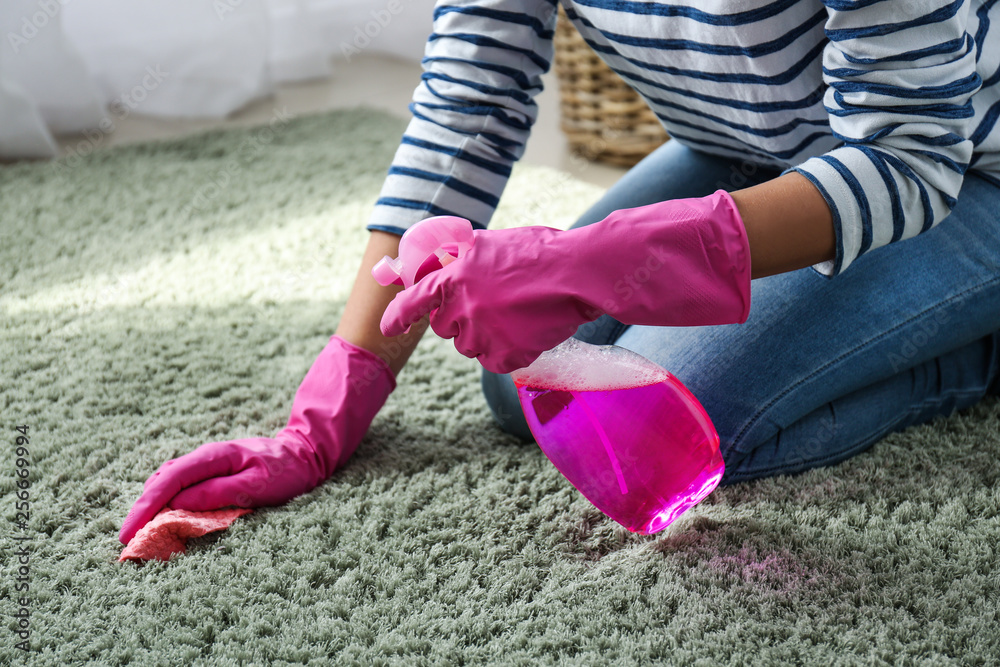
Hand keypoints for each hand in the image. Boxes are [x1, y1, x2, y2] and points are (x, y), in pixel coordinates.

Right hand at [119, 335, 394, 543]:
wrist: (306, 453)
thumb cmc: (287, 472)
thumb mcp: (257, 486)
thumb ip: (219, 493)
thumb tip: (180, 504)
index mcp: (214, 457)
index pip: (169, 482)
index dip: (146, 507)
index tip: (129, 532)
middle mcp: (206, 457)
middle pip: (161, 481)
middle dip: (142, 510)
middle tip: (126, 540)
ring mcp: (207, 463)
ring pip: (167, 482)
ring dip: (151, 506)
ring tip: (138, 532)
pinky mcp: (211, 472)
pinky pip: (180, 485)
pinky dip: (166, 501)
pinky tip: (161, 515)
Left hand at [380, 190, 751, 373]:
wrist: (579, 273)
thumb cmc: (542, 252)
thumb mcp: (493, 244)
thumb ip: (460, 258)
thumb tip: (436, 266)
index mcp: (456, 274)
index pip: (415, 299)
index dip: (399, 315)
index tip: (388, 328)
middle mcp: (462, 305)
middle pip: (446, 328)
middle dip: (461, 321)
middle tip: (492, 307)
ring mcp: (482, 332)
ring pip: (470, 347)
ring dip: (488, 337)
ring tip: (519, 315)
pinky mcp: (503, 355)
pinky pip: (496, 363)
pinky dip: (513, 352)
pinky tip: (531, 332)